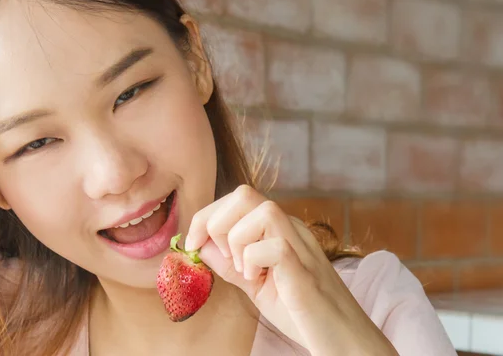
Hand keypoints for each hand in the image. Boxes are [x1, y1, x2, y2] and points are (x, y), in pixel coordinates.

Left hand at [184, 185, 398, 355]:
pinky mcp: (306, 270)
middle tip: (220, 255)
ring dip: (237, 239)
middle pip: (245, 193)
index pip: (236, 200)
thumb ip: (230, 263)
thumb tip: (200, 244)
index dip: (206, 216)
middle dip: (216, 221)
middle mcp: (291, 229)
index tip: (192, 243)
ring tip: (243, 268)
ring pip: (262, 210)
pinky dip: (254, 260)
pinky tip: (259, 280)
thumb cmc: (301, 312)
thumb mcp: (255, 284)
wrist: (343, 340)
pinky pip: (275, 246)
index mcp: (278, 229)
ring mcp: (302, 246)